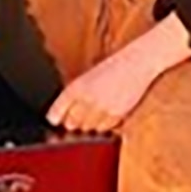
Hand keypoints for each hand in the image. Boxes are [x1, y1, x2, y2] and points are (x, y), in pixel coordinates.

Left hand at [46, 14, 190, 132]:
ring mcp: (102, 107)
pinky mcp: (117, 114)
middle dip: (72, 122)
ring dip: (88, 124)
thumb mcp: (86, 78)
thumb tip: (62, 115)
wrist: (136, 63)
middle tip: (77, 117)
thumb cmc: (111, 68)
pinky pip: (104, 128)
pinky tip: (106, 113)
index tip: (55, 119)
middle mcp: (86, 99)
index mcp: (75, 87)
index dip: (55, 117)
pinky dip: (103, 125)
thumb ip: (74, 95)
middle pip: (71, 124)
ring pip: (87, 128)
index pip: (56, 112)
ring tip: (94, 113)